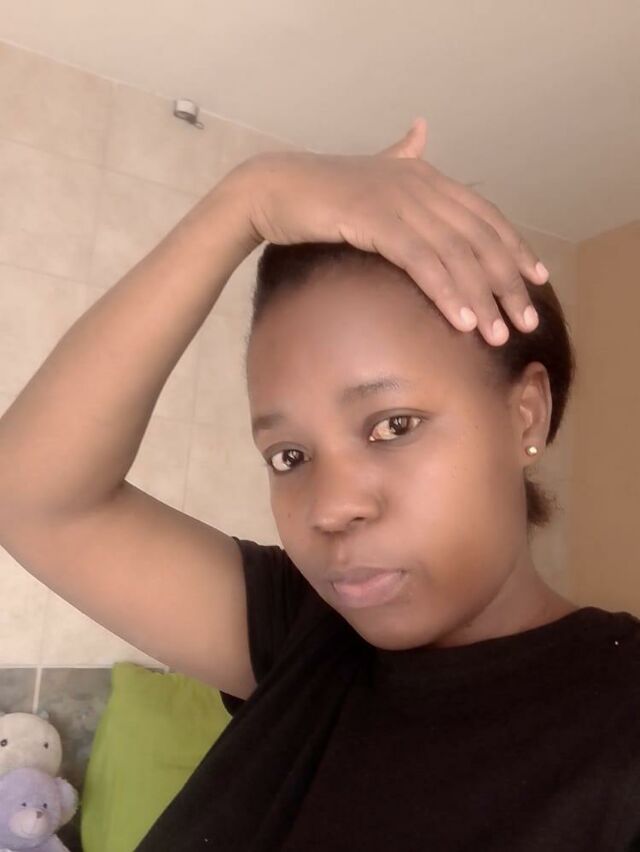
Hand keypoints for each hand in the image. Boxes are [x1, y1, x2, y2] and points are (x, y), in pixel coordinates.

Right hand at [241, 119, 547, 345]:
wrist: (272, 188)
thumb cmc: (319, 191)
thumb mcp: (369, 171)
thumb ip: (401, 155)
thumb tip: (421, 128)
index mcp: (425, 175)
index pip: (484, 214)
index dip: (514, 247)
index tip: (536, 280)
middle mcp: (420, 183)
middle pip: (479, 238)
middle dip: (507, 283)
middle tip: (526, 321)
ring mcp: (399, 200)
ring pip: (456, 254)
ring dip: (482, 298)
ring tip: (498, 335)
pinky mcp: (376, 220)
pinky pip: (422, 261)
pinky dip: (447, 292)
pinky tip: (462, 321)